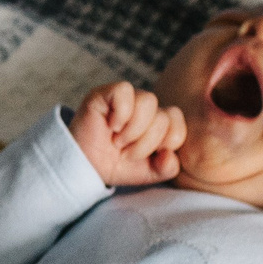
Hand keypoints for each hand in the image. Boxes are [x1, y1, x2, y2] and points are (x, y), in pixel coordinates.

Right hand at [68, 81, 185, 186]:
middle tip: (125, 152)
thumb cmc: (116, 166)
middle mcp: (144, 106)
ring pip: (148, 101)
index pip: (177, 120)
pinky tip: (111, 126)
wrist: (85, 168)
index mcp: (158, 120)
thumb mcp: (149, 173)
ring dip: (133, 130)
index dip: (168, 141)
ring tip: (117, 141)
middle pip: (163, 116)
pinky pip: (125, 91)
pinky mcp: (105, 93)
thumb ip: (168, 167)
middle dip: (145, 143)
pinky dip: (121, 114)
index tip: (148, 156)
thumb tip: (169, 153)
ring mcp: (126, 98)